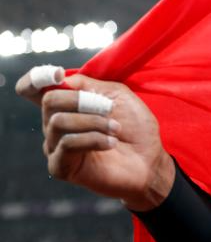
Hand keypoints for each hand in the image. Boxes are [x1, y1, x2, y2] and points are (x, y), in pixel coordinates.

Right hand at [15, 66, 174, 210]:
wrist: (149, 159)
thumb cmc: (134, 126)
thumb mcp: (116, 94)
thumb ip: (87, 84)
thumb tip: (61, 80)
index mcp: (66, 105)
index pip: (31, 89)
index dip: (36, 78)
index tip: (57, 74)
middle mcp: (54, 125)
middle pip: (49, 100)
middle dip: (83, 100)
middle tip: (109, 110)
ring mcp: (55, 147)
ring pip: (58, 121)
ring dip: (94, 122)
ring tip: (115, 129)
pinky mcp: (60, 167)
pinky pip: (67, 144)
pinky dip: (93, 139)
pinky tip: (110, 143)